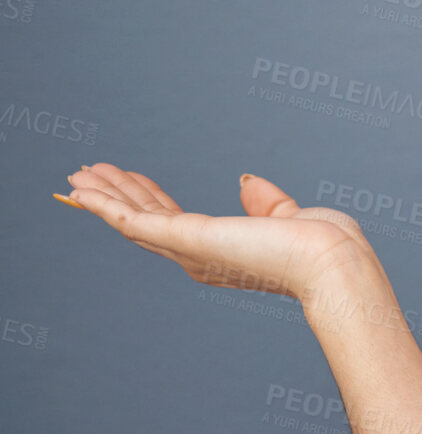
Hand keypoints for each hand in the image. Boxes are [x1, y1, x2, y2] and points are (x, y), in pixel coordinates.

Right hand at [54, 163, 380, 302]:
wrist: (331, 259)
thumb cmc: (322, 245)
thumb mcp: (287, 216)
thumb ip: (264, 203)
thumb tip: (246, 181)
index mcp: (220, 253)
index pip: (174, 222)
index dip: (148, 199)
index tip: (127, 178)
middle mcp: (198, 258)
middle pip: (144, 221)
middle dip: (116, 196)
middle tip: (87, 174)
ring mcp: (188, 250)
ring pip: (132, 219)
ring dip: (103, 195)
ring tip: (78, 173)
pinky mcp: (184, 238)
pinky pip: (131, 219)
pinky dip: (104, 204)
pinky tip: (82, 189)